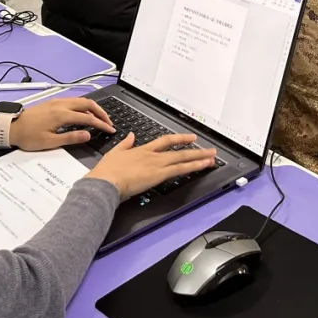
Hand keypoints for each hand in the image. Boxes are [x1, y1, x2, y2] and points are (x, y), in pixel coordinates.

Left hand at [8, 97, 114, 150]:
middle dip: (101, 112)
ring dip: (93, 108)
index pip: (88, 118)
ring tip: (100, 119)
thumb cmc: (28, 137)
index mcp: (62, 115)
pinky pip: (74, 101)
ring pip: (81, 100)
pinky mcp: (53, 102)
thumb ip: (71, 137)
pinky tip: (84, 114)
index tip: (110, 130)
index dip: (101, 124)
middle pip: (87, 104)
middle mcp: (61, 104)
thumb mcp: (50, 142)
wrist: (10, 127)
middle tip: (109, 122)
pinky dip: (84, 106)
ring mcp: (57, 101)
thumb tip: (88, 134)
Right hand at [85, 134, 217, 199]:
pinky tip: (202, 166)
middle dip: (195, 149)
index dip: (178, 138)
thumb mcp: (115, 152)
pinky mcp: (159, 174)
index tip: (190, 137)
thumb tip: (130, 136)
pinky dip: (193, 166)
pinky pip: (180, 169)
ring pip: (182, 158)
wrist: (106, 182)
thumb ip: (125, 144)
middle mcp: (152, 155)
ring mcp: (157, 164)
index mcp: (142, 150)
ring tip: (211, 156)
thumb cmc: (107, 171)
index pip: (164, 141)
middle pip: (178, 150)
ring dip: (199, 157)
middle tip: (209, 149)